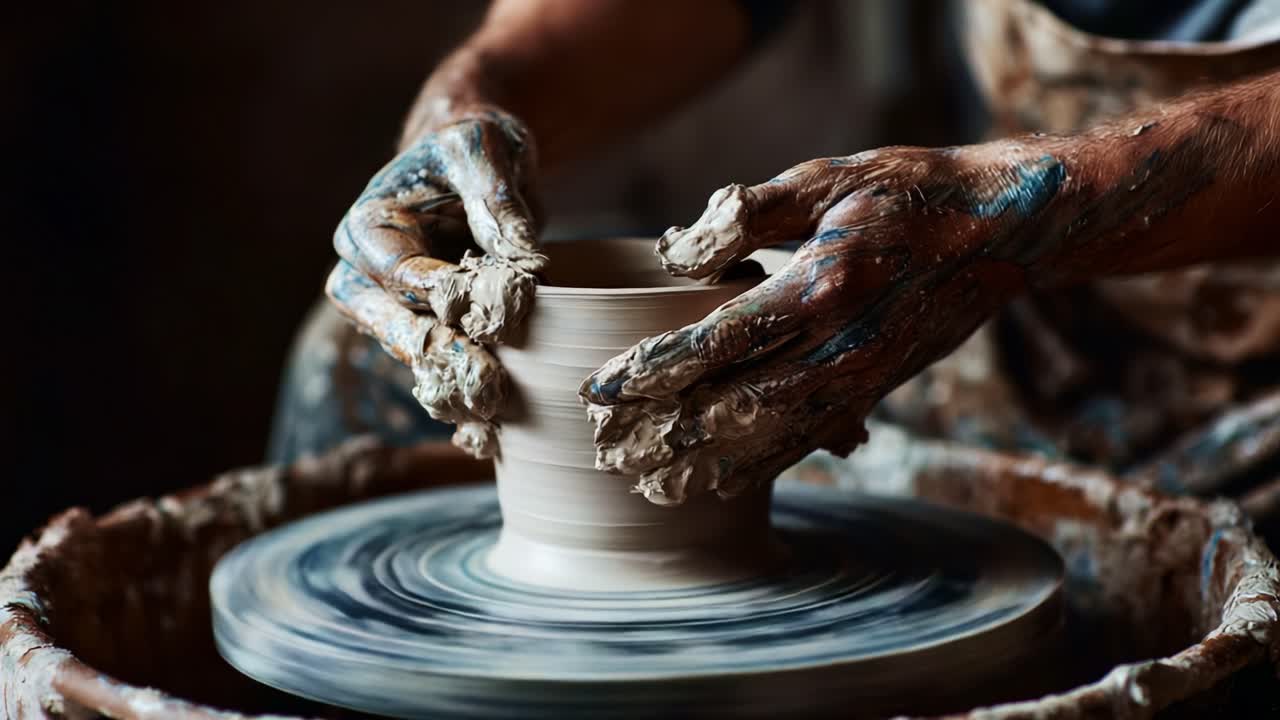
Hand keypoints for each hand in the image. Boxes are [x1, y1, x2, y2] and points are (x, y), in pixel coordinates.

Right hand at [326, 106, 543, 457]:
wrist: (475, 163)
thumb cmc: (472, 146)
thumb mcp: (484, 151)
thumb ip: (496, 199)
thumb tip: (526, 259)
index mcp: (368, 226)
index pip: (399, 270)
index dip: (442, 294)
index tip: (490, 316)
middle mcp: (368, 274)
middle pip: (393, 325)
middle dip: (438, 353)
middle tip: (485, 381)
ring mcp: (395, 308)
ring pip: (415, 354)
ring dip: (452, 382)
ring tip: (492, 408)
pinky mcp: (428, 328)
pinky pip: (438, 364)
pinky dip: (464, 387)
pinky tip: (495, 420)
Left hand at [581, 141, 1067, 503]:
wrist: (1002, 231)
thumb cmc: (905, 194)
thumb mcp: (826, 179)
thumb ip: (746, 213)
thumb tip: (675, 251)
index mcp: (819, 285)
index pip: (716, 341)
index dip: (654, 370)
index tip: (599, 391)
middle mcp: (838, 345)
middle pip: (733, 404)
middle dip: (664, 433)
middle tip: (604, 452)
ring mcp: (859, 378)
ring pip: (768, 437)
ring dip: (703, 464)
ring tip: (646, 486)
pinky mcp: (874, 393)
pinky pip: (808, 441)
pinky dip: (759, 468)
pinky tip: (717, 486)